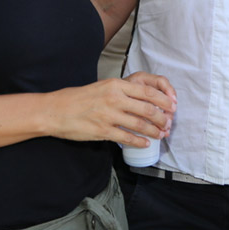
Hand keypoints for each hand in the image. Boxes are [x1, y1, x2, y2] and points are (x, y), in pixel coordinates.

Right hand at [47, 75, 176, 145]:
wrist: (57, 110)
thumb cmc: (79, 98)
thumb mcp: (103, 87)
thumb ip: (122, 92)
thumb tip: (144, 100)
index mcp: (116, 85)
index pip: (148, 91)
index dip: (164, 100)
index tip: (172, 106)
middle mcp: (114, 98)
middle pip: (148, 108)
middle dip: (162, 118)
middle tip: (168, 124)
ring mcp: (109, 116)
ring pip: (140, 124)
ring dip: (154, 131)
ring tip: (160, 135)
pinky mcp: (103, 131)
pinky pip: (127, 137)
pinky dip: (139, 142)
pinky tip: (145, 144)